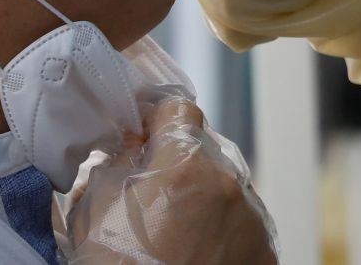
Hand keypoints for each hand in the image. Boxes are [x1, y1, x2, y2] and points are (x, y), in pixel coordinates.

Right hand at [64, 98, 277, 264]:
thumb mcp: (94, 208)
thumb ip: (116, 162)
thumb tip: (132, 145)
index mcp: (186, 162)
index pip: (179, 109)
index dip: (157, 121)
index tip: (146, 135)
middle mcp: (229, 183)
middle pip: (204, 149)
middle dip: (180, 163)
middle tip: (154, 194)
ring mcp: (253, 218)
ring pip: (227, 185)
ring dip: (206, 196)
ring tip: (177, 235)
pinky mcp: (266, 250)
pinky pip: (245, 221)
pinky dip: (225, 229)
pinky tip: (198, 253)